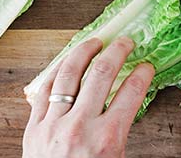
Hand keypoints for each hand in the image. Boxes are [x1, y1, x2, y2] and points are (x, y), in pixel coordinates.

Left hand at [23, 37, 154, 157]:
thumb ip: (121, 129)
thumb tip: (129, 102)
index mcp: (107, 139)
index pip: (131, 92)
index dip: (143, 74)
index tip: (147, 66)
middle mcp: (80, 127)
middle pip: (102, 74)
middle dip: (118, 52)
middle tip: (125, 43)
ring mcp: (54, 125)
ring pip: (70, 74)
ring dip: (84, 52)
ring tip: (94, 42)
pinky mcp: (33, 127)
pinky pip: (44, 90)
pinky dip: (57, 71)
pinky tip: (66, 63)